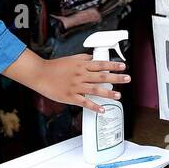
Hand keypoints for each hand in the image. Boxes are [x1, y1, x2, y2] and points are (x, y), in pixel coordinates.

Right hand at [13, 52, 128, 112]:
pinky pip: (85, 102)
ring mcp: (76, 86)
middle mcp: (81, 75)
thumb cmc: (55, 66)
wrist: (40, 74)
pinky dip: (94, 106)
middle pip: (102, 76)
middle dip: (116, 78)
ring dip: (108, 93)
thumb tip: (93, 57)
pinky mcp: (70, 97)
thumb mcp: (71, 58)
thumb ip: (83, 58)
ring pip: (95, 90)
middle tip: (127, 79)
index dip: (113, 65)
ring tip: (119, 95)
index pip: (101, 64)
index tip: (123, 66)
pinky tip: (102, 109)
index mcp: (81, 65)